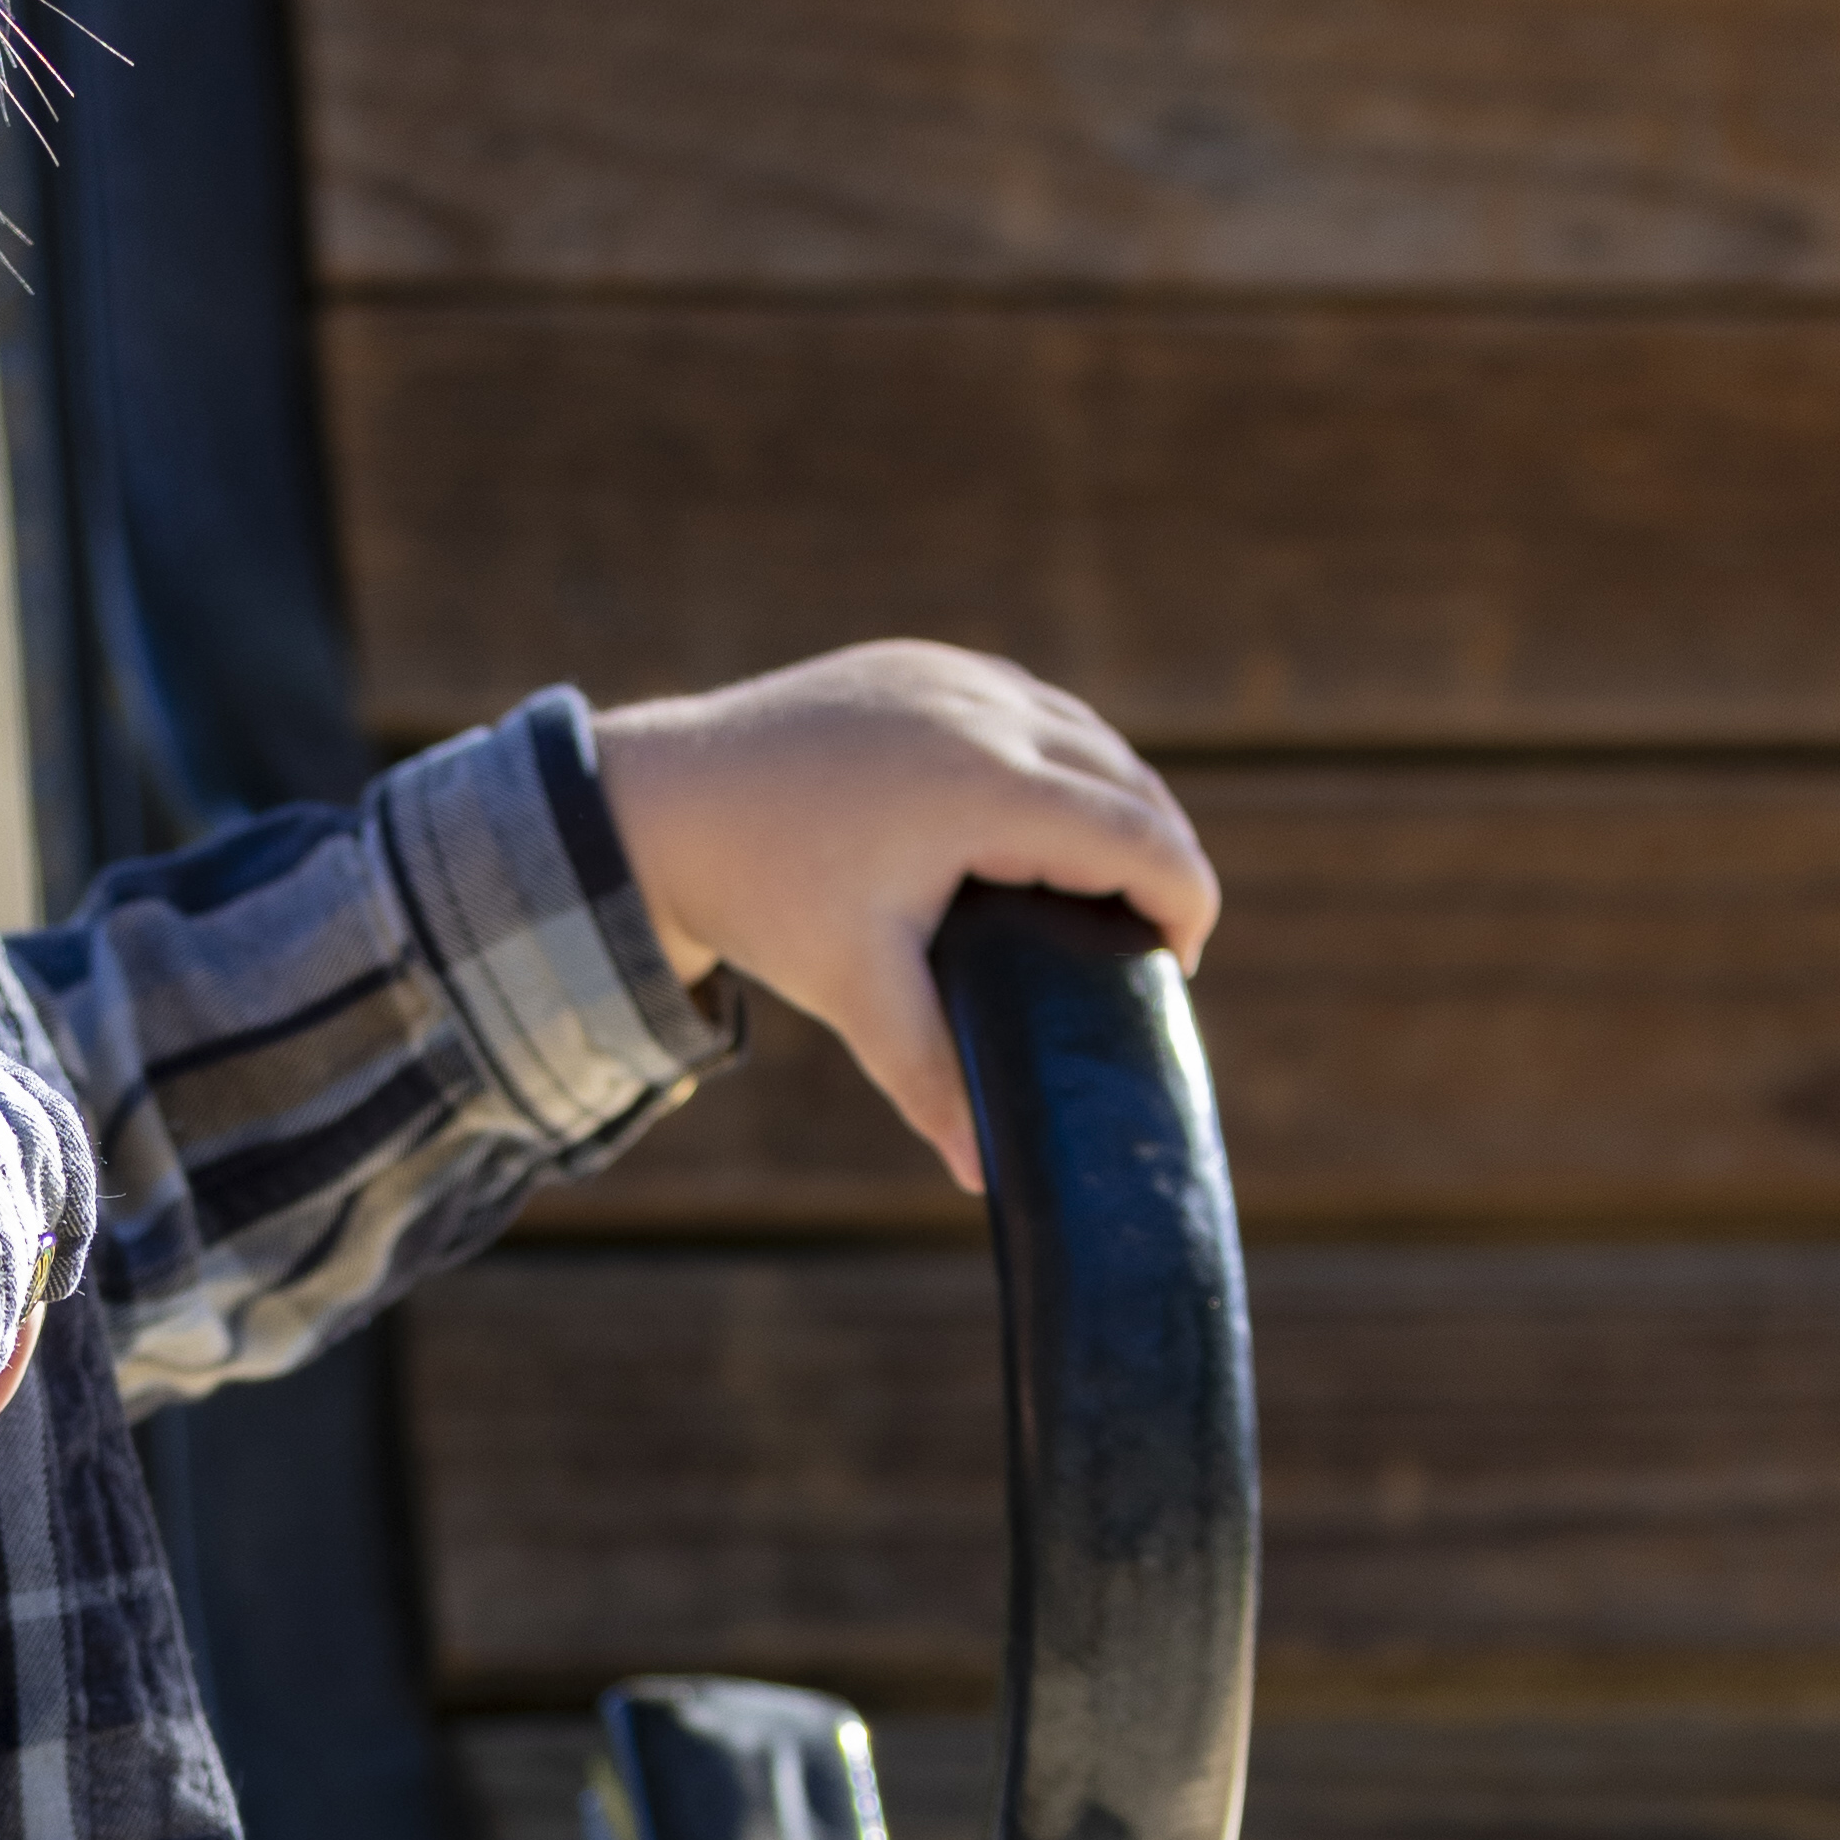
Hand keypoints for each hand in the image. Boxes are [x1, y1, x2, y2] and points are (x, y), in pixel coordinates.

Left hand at [592, 644, 1215, 1196]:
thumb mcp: (854, 988)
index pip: (1138, 837)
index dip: (1184, 899)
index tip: (1181, 964)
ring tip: (1116, 877)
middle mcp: (985, 713)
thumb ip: (931, 1076)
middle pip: (1130, 780)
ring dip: (1118, 796)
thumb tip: (984, 1176)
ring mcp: (952, 675)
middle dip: (1162, 853)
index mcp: (988, 787)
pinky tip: (1053, 805)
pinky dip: (1060, 752)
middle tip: (1157, 936)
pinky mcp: (919, 664)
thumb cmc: (761, 894)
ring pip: (1086, 731)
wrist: (656, 804)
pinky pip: (1027, 701)